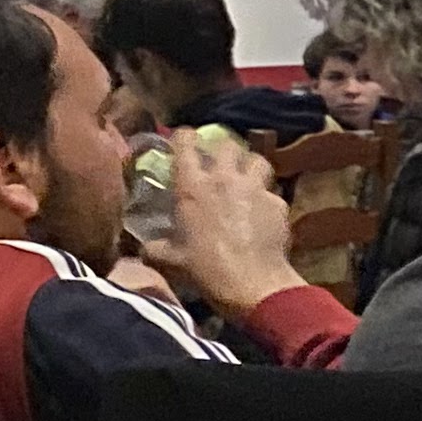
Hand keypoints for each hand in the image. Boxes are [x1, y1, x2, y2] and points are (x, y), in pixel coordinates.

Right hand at [146, 127, 310, 317]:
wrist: (252, 283)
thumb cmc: (205, 269)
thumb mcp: (169, 260)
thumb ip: (153, 248)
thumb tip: (143, 247)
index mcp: (192, 187)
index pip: (186, 144)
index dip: (183, 137)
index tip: (183, 138)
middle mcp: (225, 179)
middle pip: (227, 144)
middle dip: (222, 148)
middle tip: (217, 159)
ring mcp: (255, 189)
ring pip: (257, 159)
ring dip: (249, 164)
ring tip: (245, 175)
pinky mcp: (278, 203)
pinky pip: (272, 191)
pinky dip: (266, 196)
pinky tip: (262, 210)